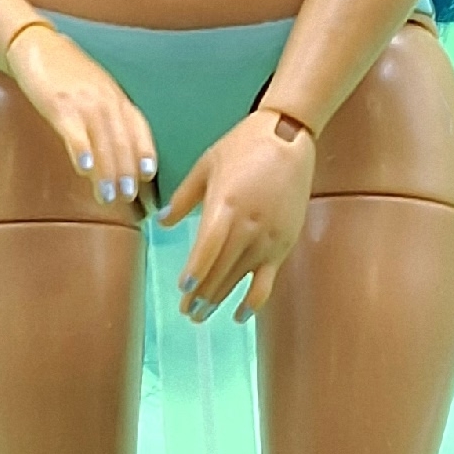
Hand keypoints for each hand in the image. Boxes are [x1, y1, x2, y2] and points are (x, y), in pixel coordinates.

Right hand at [4, 22, 156, 205]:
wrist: (38, 45)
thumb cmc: (68, 72)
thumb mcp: (98, 90)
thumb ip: (110, 117)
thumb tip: (119, 152)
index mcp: (118, 99)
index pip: (140, 132)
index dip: (146, 157)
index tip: (150, 181)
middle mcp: (107, 101)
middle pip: (124, 143)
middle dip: (128, 175)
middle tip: (129, 201)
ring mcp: (84, 103)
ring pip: (104, 143)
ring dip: (108, 173)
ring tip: (108, 197)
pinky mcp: (60, 105)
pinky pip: (75, 133)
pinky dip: (82, 152)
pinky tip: (85, 170)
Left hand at [162, 109, 315, 322]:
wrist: (290, 138)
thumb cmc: (244, 145)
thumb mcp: (207, 164)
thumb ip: (184, 197)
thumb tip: (163, 221)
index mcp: (226, 205)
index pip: (208, 249)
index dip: (196, 272)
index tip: (183, 288)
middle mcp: (248, 226)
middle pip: (221, 269)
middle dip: (201, 294)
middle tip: (185, 311)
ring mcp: (268, 238)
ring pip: (240, 278)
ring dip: (219, 299)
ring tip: (200, 315)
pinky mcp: (284, 244)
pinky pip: (267, 280)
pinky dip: (253, 301)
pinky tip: (239, 314)